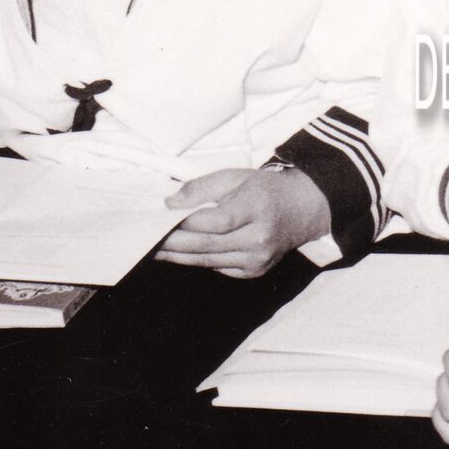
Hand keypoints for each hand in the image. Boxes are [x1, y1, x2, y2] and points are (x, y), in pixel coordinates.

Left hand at [155, 166, 331, 278]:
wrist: (302, 210)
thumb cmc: (265, 190)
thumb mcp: (235, 176)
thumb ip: (202, 188)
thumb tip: (171, 204)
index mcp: (258, 208)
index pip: (216, 221)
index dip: (186, 222)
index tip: (161, 219)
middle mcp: (260, 238)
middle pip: (207, 245)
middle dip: (173, 243)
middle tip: (147, 239)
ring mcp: (258, 259)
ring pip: (208, 261)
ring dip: (178, 256)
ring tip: (155, 249)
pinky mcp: (254, 271)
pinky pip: (217, 267)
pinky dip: (196, 260)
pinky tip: (179, 254)